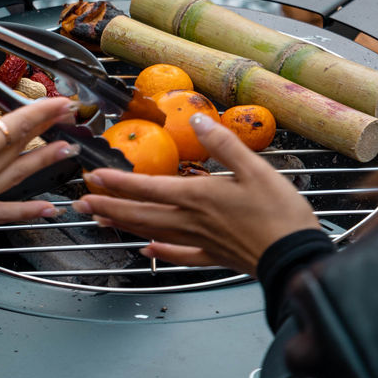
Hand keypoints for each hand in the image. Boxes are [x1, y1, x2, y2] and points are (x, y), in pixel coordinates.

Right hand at [0, 92, 79, 244]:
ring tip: (68, 151)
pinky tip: (45, 211)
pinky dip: (27, 212)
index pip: (16, 124)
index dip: (42, 111)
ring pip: (19, 176)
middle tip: (71, 117)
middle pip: (21, 147)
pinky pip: (4, 213)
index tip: (63, 101)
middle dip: (48, 129)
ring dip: (45, 161)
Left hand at [73, 113, 319, 275]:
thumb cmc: (278, 214)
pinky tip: (149, 252)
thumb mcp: (254, 168)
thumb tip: (195, 119)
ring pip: (153, 233)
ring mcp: (200, 241)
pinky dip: (161, 253)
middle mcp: (191, 220)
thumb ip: (222, 143)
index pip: (146, 187)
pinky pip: (180, 255)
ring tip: (102, 222)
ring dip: (125, 226)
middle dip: (108, 207)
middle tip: (81, 204)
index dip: (117, 181)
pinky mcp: (214, 256)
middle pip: (140, 213)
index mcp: (197, 196)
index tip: (93, 177)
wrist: (296, 259)